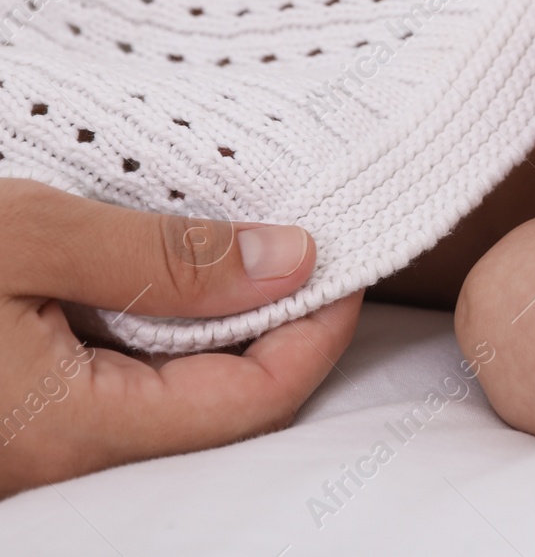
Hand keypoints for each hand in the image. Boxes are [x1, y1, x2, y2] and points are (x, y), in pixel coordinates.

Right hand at [0, 180, 360, 498]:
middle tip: (307, 245)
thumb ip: (165, 258)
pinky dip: (161, 325)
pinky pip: (119, 378)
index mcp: (75, 429)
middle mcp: (61, 453)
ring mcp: (38, 438)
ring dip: (219, 322)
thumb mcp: (35, 239)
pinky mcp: (22, 409)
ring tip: (244, 245)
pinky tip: (167, 269)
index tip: (344, 261)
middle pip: (223, 404)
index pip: (254, 402)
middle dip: (279, 324)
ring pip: (172, 392)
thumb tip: (290, 261)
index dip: (317, 331)